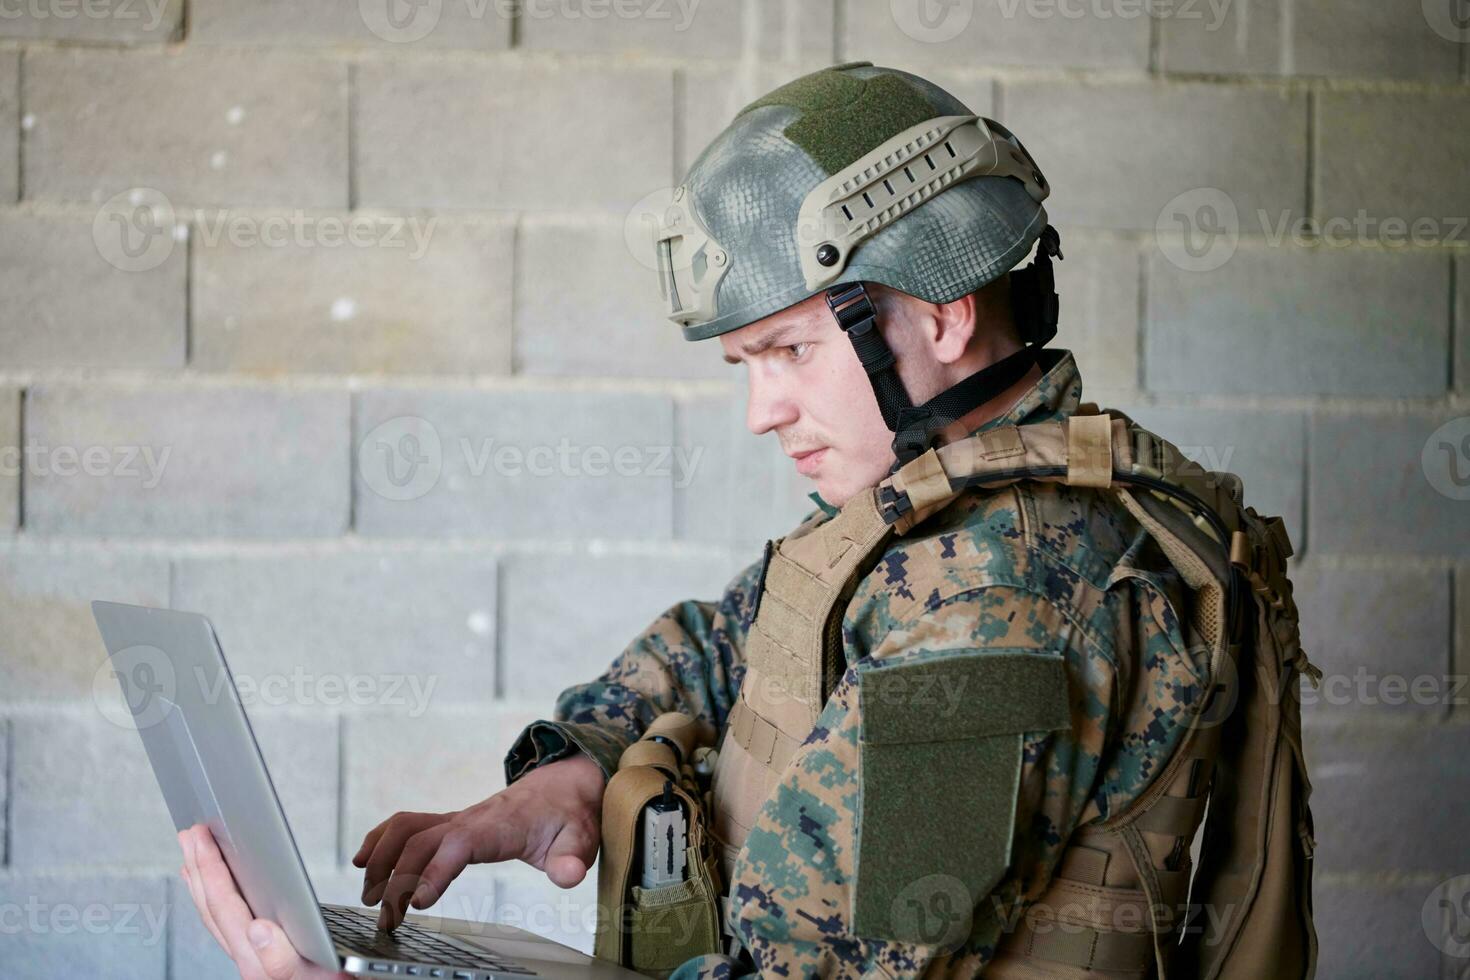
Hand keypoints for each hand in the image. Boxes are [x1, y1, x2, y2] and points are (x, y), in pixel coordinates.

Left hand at [177, 824, 348, 979]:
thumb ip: (282, 960)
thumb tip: (257, 928)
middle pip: (212, 908)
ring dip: (201, 879)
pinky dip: (214, 898)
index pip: (226, 907)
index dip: (212, 869)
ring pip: (214, 915)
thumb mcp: (320, 976)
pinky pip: (225, 923)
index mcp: (256, 962)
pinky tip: (215, 887)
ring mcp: (249, 959)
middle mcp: (246, 960)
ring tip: (192, 853)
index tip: (203, 838)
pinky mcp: (258, 957)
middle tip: (189, 833)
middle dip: (199, 867)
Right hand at [355, 753, 603, 931]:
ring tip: (368, 897)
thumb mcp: (581, 839)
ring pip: (405, 827)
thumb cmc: (568, 815)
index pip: (457, 844)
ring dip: (381, 858)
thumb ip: (572, 859)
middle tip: (387, 921)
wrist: (564, 785)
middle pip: (420, 840)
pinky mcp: (450, 824)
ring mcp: (456, 819)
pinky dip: (381, 840)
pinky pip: (407, 825)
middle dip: (396, 879)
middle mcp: (470, 818)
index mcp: (498, 825)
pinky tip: (364, 863)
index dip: (435, 870)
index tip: (417, 903)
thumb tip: (568, 875)